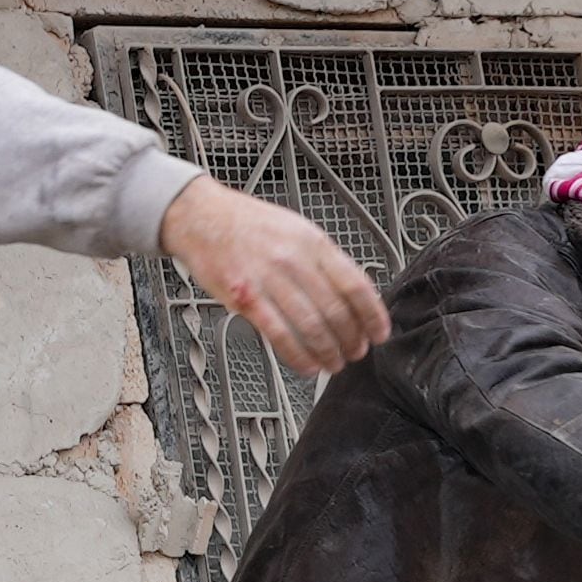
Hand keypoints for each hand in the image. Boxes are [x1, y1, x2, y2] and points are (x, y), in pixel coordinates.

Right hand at [157, 178, 384, 375]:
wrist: (201, 217)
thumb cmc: (248, 224)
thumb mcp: (297, 230)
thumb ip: (324, 260)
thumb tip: (354, 294)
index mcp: (312, 243)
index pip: (355, 284)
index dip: (373, 315)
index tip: (379, 332)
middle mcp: (293, 260)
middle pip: (336, 310)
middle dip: (352, 339)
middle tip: (356, 352)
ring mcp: (268, 280)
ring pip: (311, 327)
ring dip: (328, 352)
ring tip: (335, 363)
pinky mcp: (244, 298)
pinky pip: (279, 335)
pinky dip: (298, 356)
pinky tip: (307, 365)